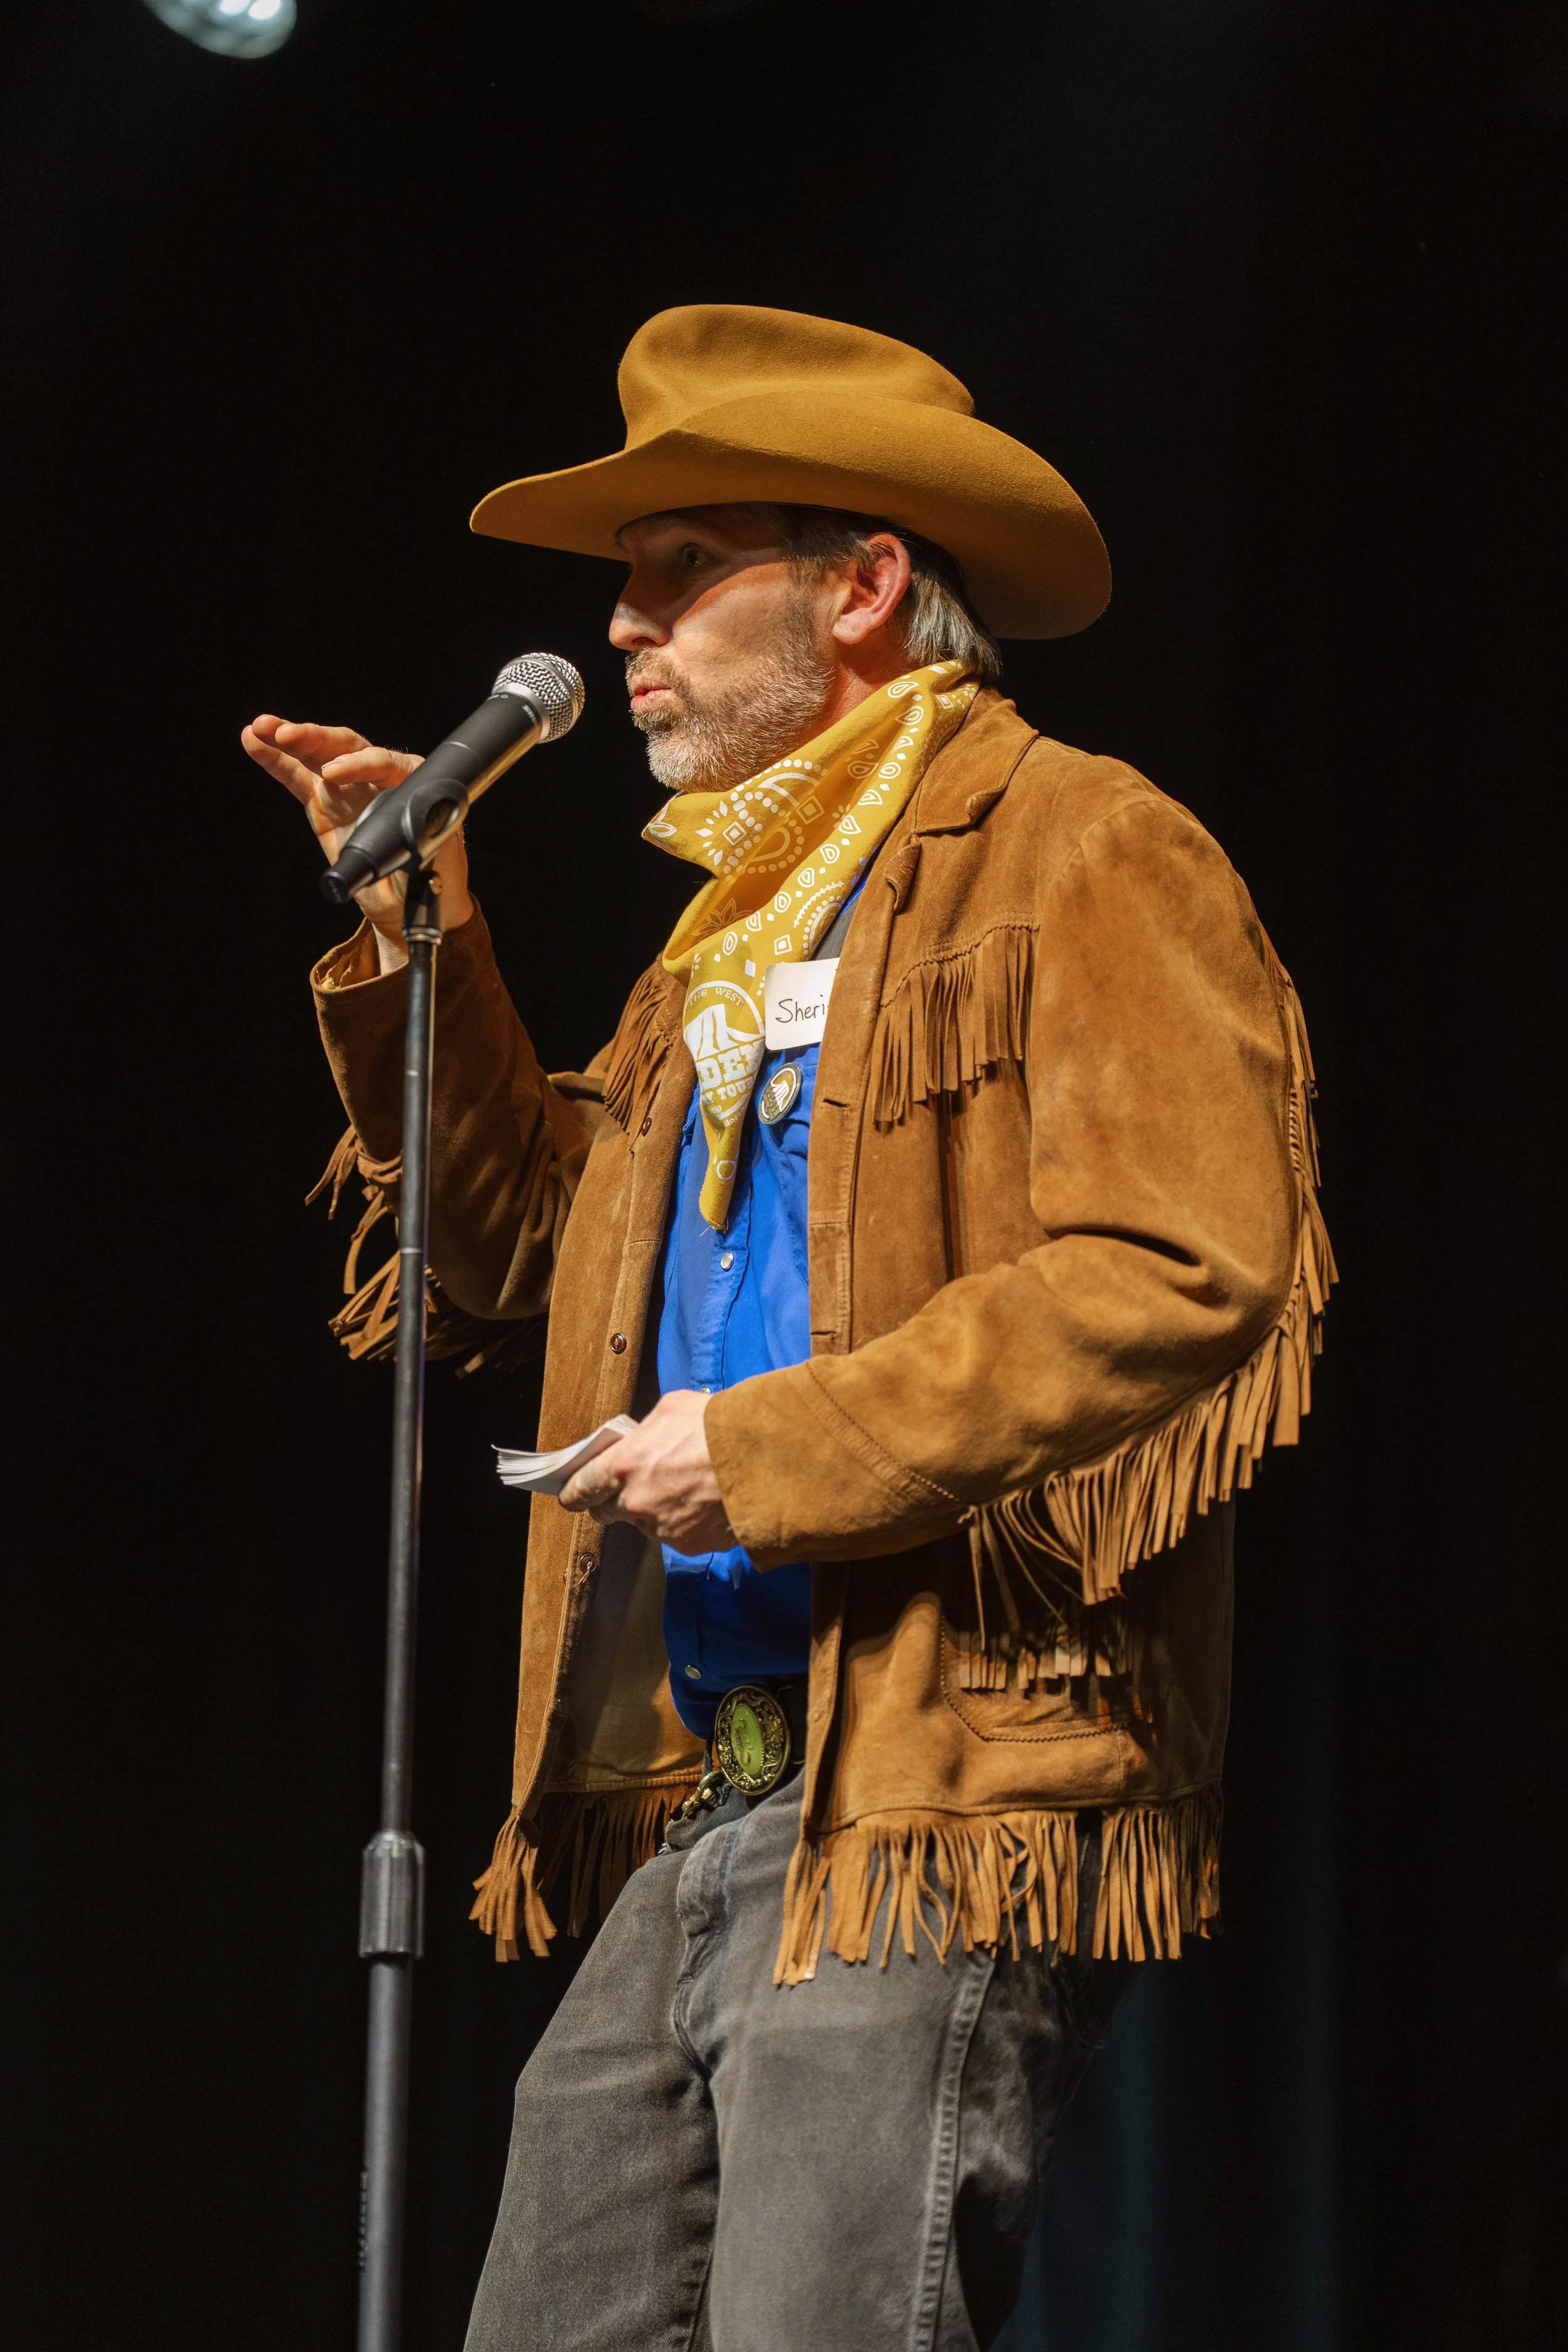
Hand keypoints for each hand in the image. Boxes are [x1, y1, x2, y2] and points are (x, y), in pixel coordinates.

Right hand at [241, 714, 472, 967]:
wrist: (409, 902)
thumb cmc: (431, 877)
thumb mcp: (435, 859)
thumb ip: (419, 842)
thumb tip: (404, 837)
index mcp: (411, 783)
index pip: (385, 762)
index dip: (360, 763)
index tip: (335, 775)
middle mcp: (377, 778)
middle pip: (345, 747)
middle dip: (315, 738)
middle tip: (286, 734)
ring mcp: (347, 788)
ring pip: (316, 756)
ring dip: (288, 738)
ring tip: (261, 727)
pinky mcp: (323, 802)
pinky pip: (297, 776)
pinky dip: (276, 760)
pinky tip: (253, 741)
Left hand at [559, 1390, 735, 1552]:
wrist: (766, 1460)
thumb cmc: (718, 1426)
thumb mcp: (671, 1410)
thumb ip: (643, 1432)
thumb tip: (636, 1442)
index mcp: (624, 1466)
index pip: (581, 1488)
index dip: (574, 1492)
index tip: (572, 1494)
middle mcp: (636, 1503)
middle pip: (607, 1512)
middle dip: (613, 1500)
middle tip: (633, 1486)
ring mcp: (661, 1528)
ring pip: (643, 1523)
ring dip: (653, 1509)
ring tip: (684, 1487)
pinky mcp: (688, 1545)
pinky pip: (674, 1535)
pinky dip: (683, 1522)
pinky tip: (703, 1502)